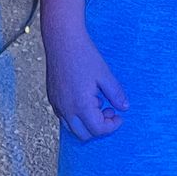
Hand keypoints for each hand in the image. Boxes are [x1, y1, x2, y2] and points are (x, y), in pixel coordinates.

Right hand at [45, 26, 128, 141]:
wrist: (62, 40)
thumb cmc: (84, 55)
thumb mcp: (105, 74)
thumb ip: (115, 93)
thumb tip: (124, 107)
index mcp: (81, 105)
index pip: (98, 129)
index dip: (112, 126)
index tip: (119, 116)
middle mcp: (66, 109)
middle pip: (84, 135)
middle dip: (99, 127)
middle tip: (110, 111)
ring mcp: (57, 105)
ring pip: (72, 128)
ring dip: (87, 123)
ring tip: (98, 103)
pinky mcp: (52, 98)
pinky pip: (64, 117)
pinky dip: (76, 116)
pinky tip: (85, 99)